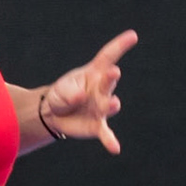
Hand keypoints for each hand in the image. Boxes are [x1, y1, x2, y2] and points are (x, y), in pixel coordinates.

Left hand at [40, 30, 137, 153]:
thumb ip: (69, 92)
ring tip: (113, 104)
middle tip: (114, 72)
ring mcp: (101, 107)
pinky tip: (115, 149)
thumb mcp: (61, 89)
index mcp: (94, 73)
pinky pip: (105, 133)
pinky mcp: (97, 125)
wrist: (54, 114)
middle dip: (111, 78)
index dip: (120, 46)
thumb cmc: (62, 94)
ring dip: (110, 104)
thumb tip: (79, 98)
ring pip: (109, 105)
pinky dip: (110, 140)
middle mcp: (101, 89)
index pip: (108, 56)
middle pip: (108, 81)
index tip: (132, 36)